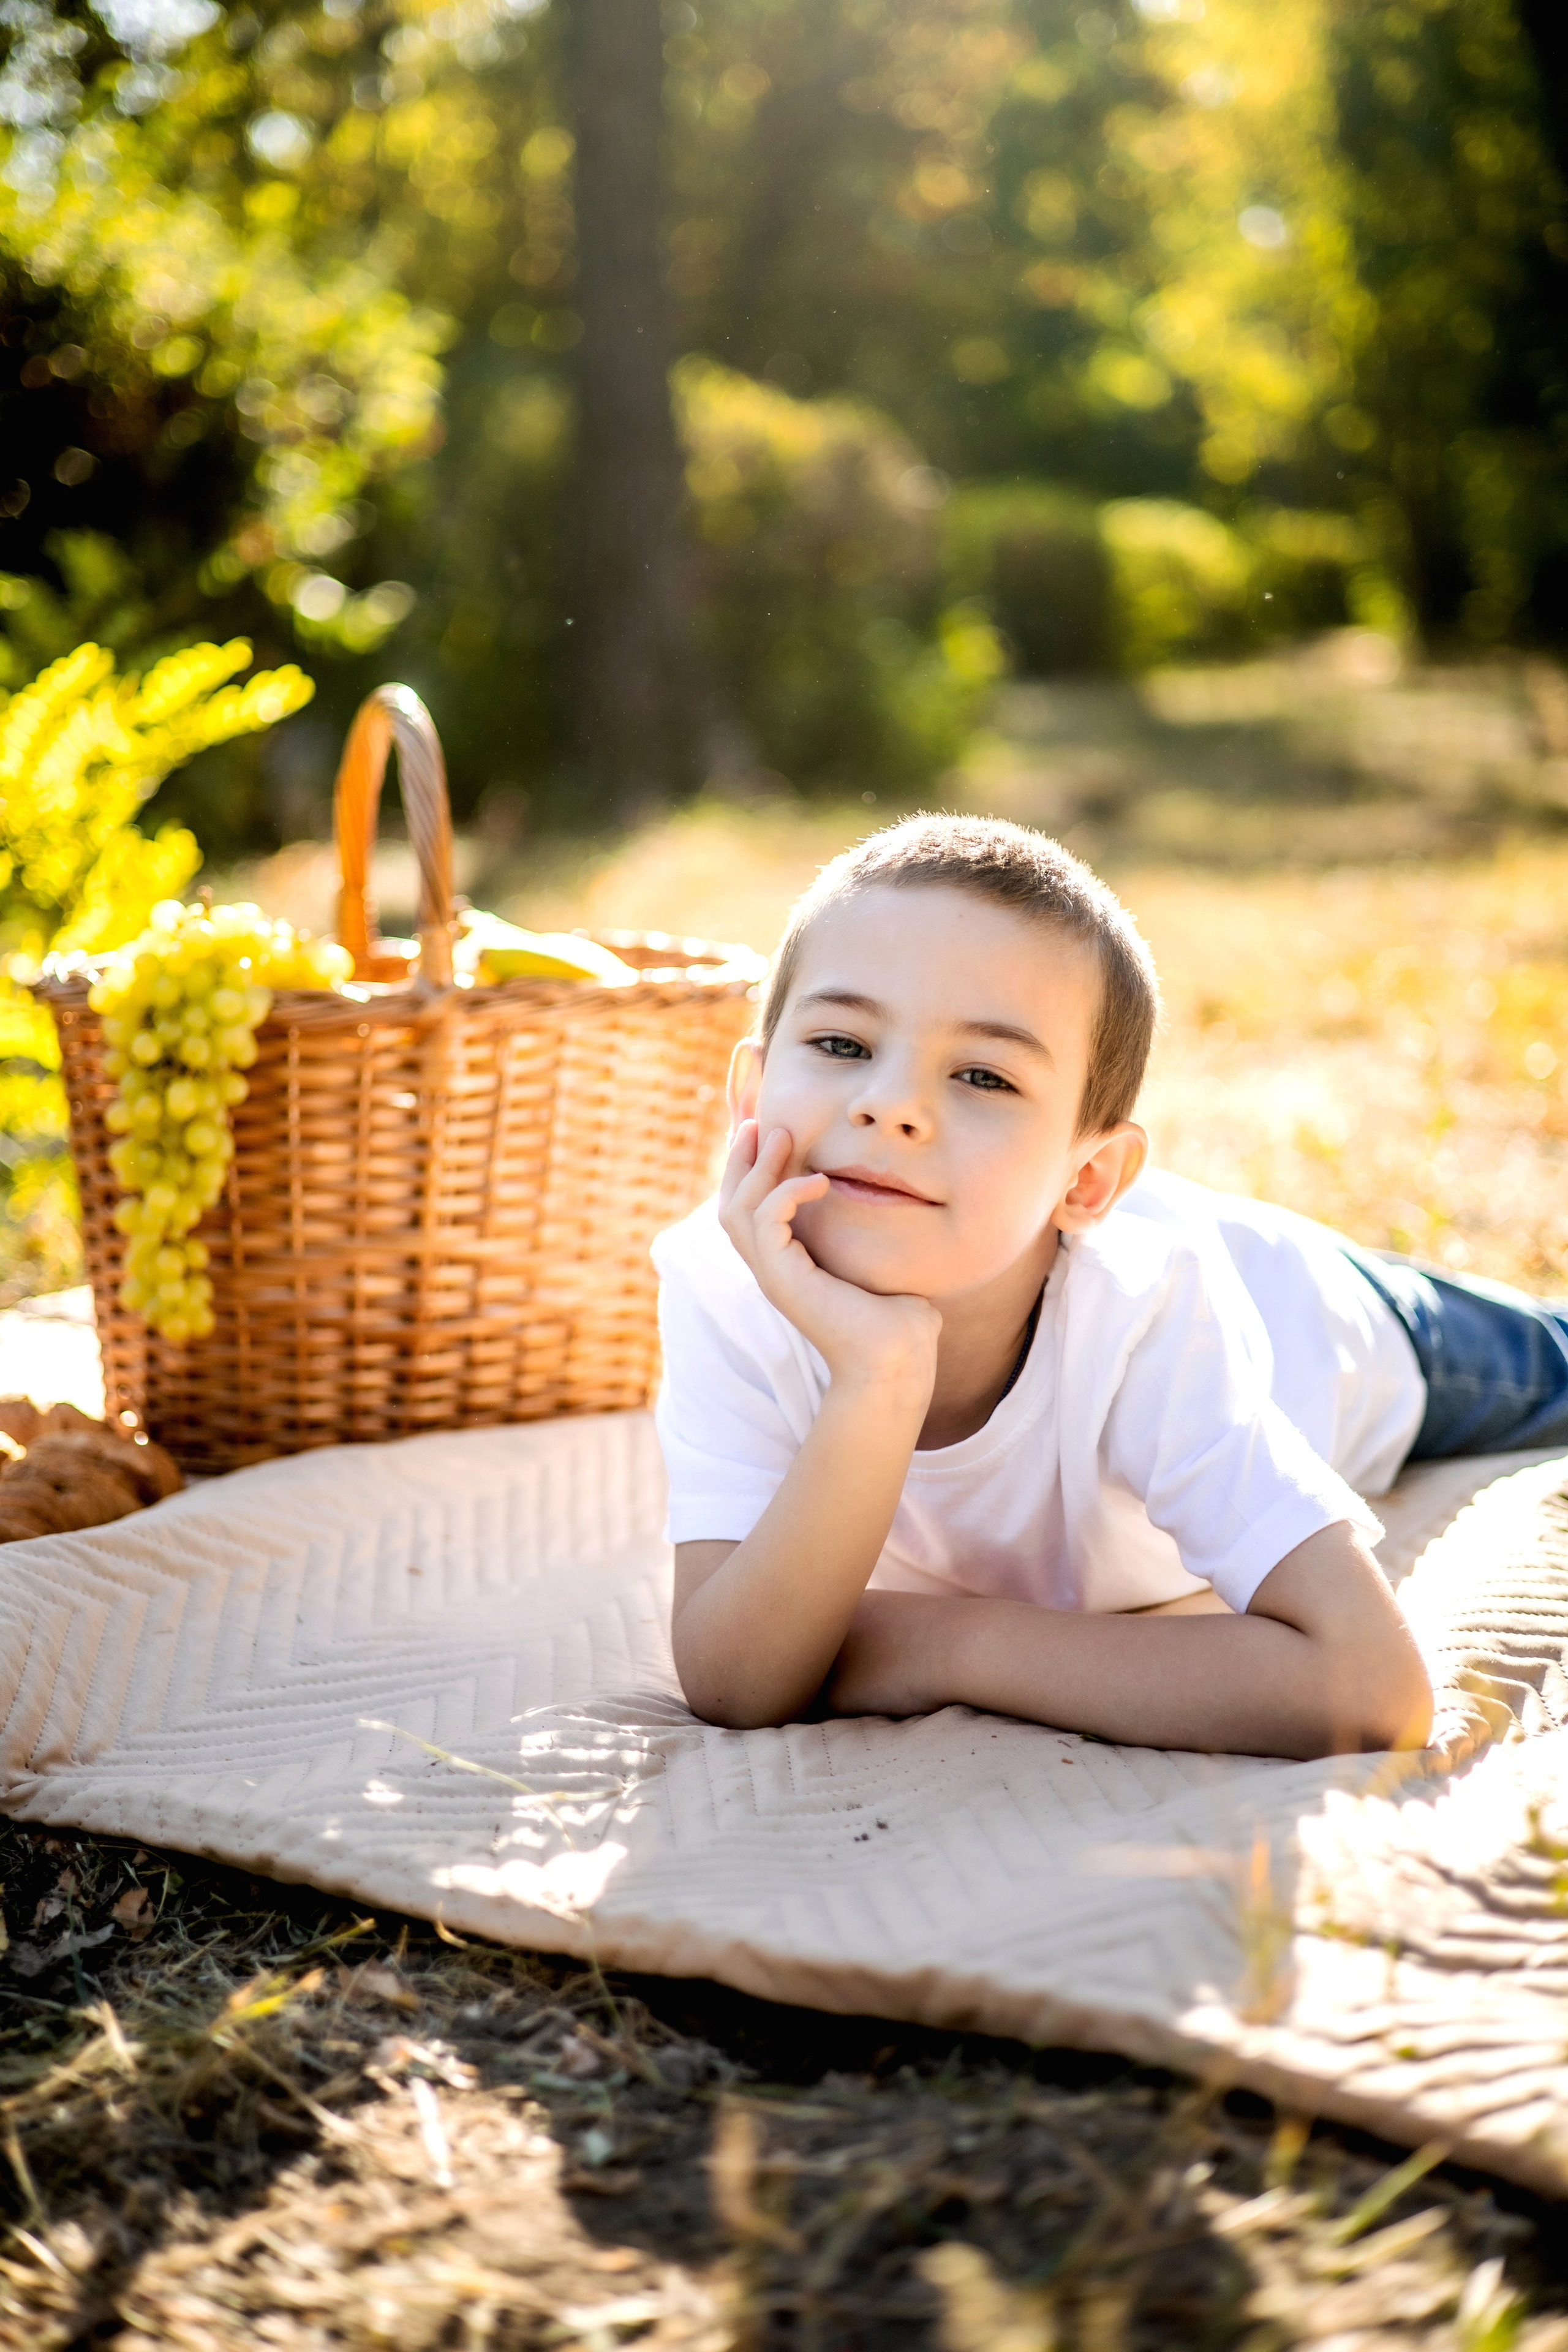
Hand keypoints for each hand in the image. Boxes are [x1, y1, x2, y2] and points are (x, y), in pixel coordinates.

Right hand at [719, 1120, 939, 1398]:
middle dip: (741, 1161)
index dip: (755, 1172)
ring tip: (780, 1134)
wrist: (898, 1362)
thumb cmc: (900, 1322)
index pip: (753, 1211)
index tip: (770, 1134)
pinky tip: (819, 1180)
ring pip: (738, 1211)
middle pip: (731, 1206)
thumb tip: (895, 1206)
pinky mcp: (785, 1280)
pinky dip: (785, 1194)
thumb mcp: (880, 1264)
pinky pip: (766, 1222)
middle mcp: (773, 1270)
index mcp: (790, 1267)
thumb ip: (874, 1237)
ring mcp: (774, 1276)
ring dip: (756, 1168)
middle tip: (758, 1122)